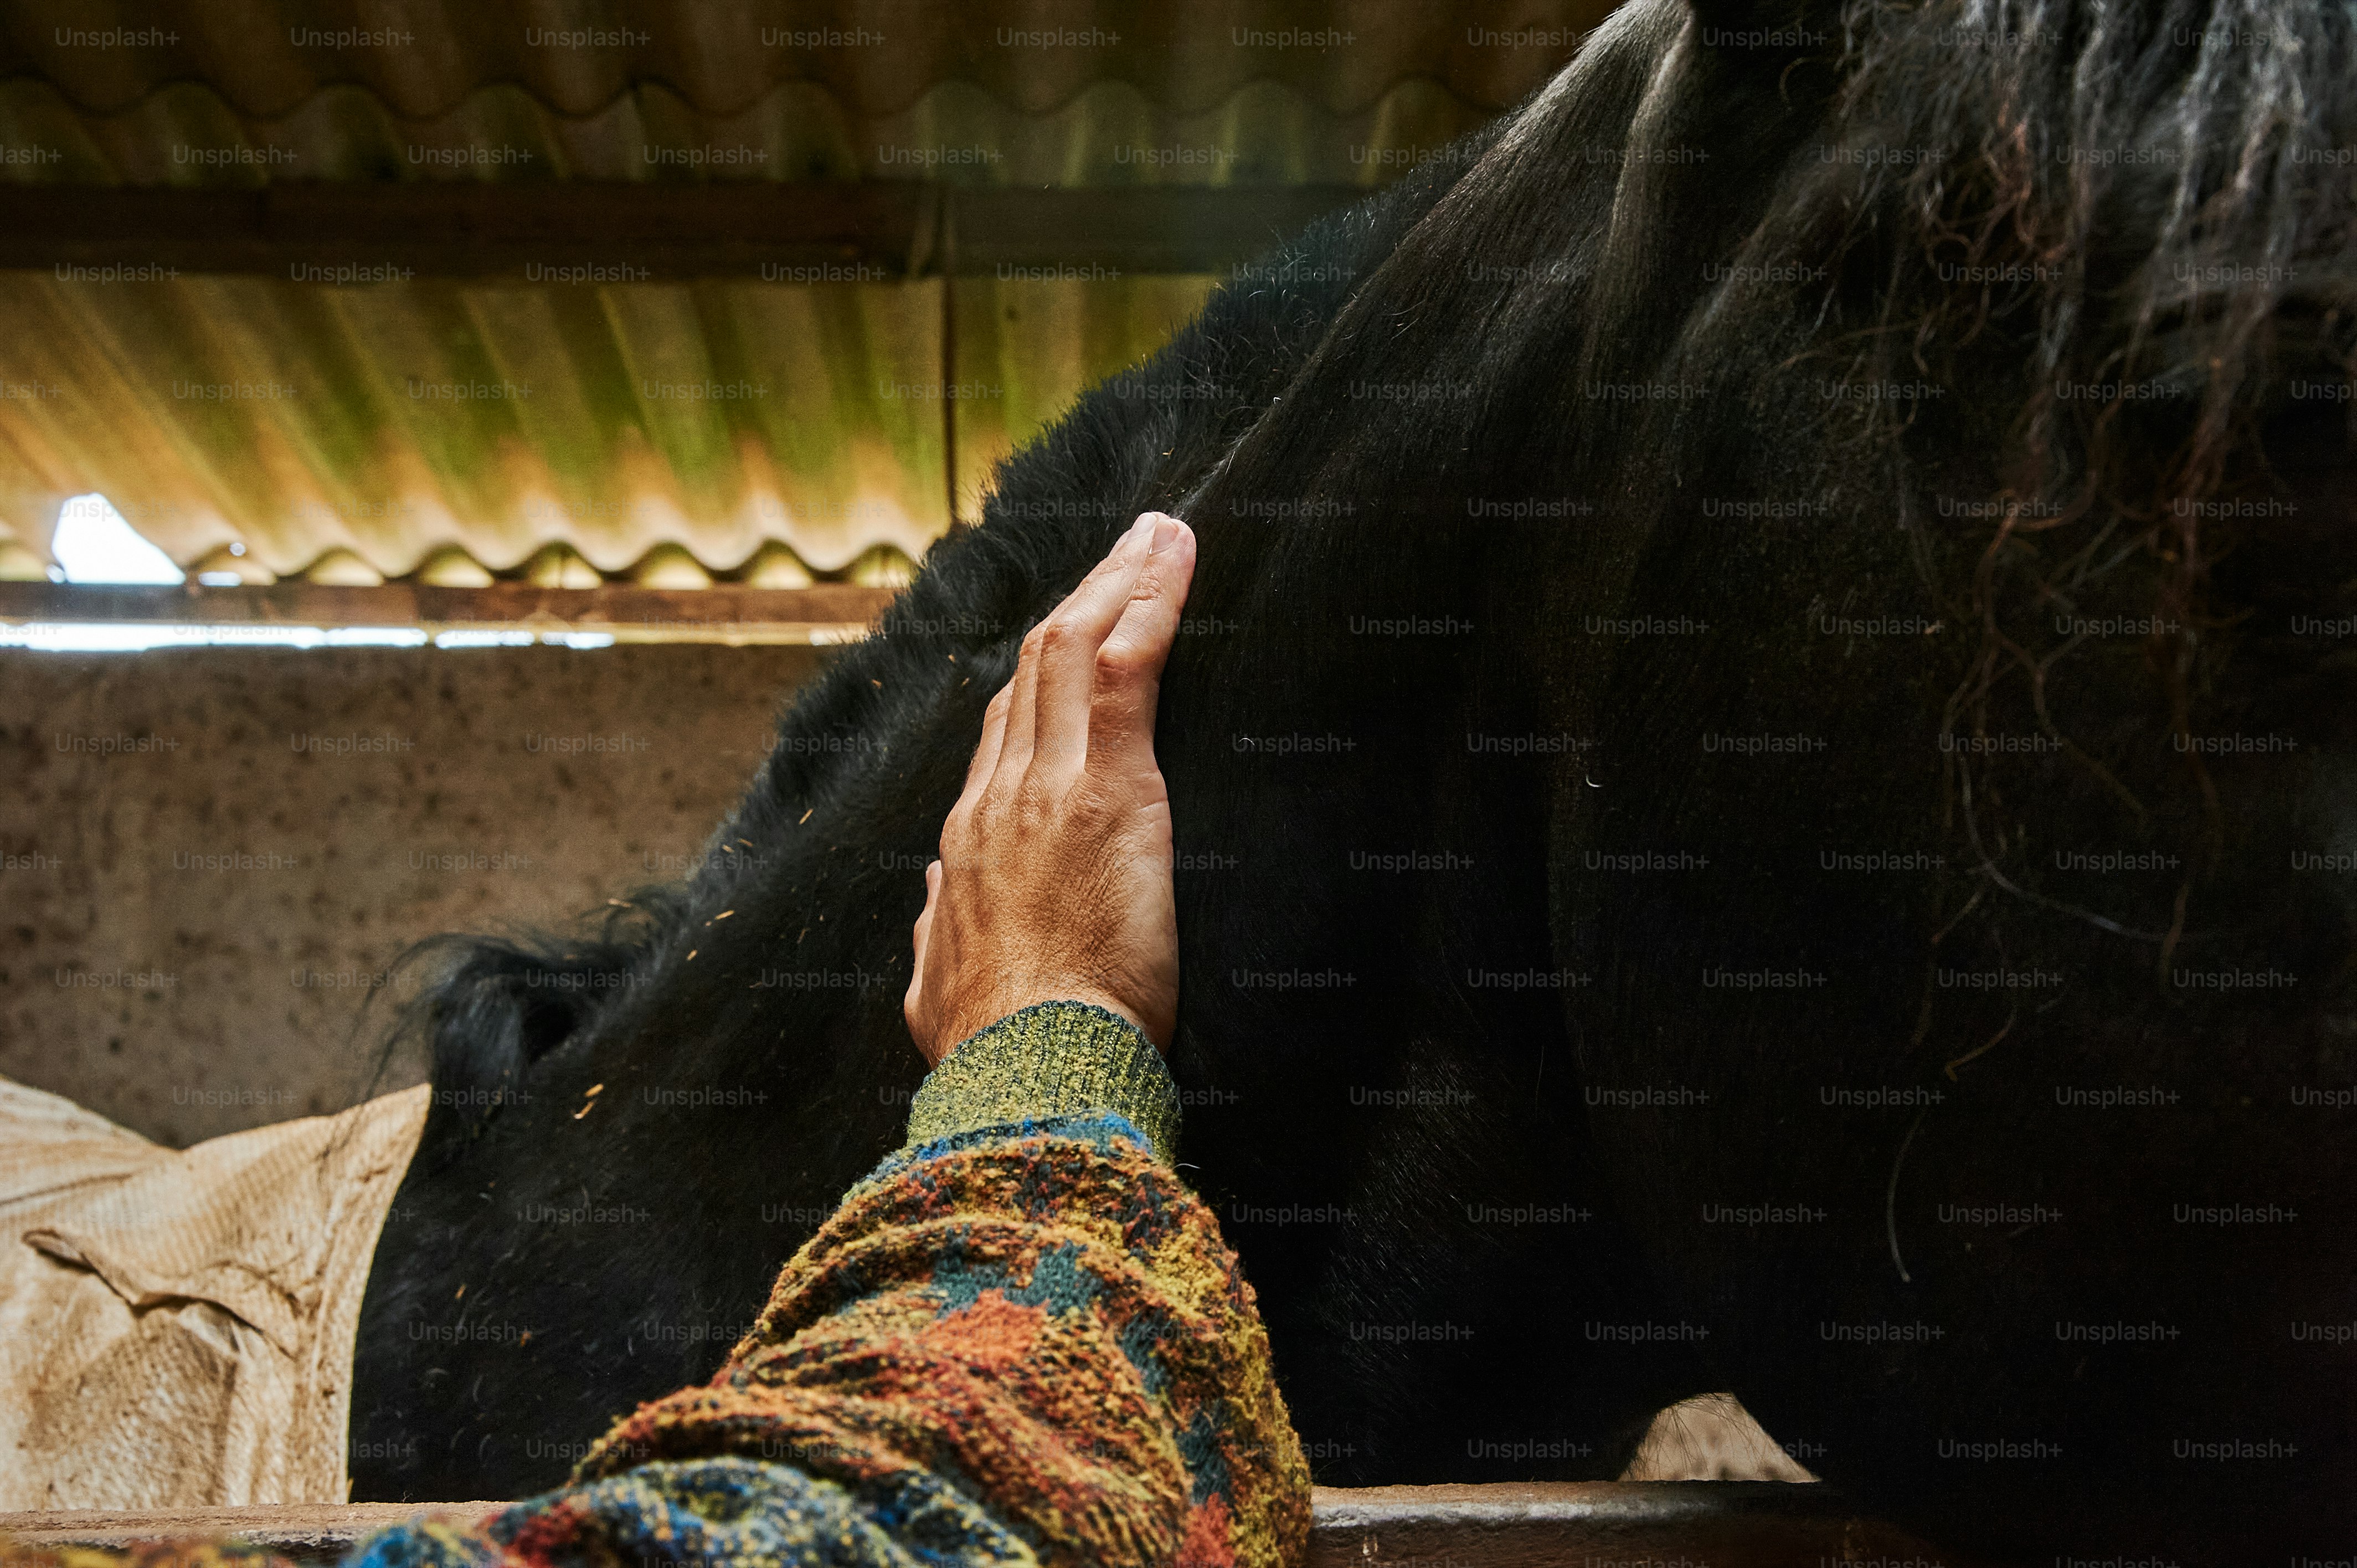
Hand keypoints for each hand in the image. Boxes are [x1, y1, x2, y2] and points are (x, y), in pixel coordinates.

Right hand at [904, 511, 1196, 1064]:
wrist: (1033, 1076)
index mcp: (967, 847)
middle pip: (1037, 669)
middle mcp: (999, 799)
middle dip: (1083, 599)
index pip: (1003, 732)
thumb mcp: (940, 991)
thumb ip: (937, 935)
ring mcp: (1050, 785)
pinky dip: (1152, 602)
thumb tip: (936, 900)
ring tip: (1162, 533)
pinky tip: (1178, 556)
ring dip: (1122, 581)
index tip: (1069, 633)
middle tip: (1128, 547)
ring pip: (1076, 648)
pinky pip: (1128, 667)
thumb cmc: (1000, 1056)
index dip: (1037, 676)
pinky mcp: (1110, 788)